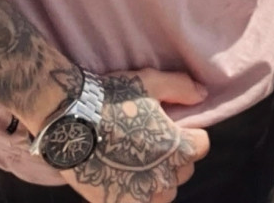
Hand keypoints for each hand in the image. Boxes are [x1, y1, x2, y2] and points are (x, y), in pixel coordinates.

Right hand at [61, 69, 209, 202]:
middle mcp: (165, 178)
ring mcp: (142, 196)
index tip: (170, 125)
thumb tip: (204, 95)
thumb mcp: (148, 82)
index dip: (188, 132)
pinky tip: (120, 173)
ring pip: (163, 191)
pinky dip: (135, 191)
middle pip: (183, 170)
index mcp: (177, 148)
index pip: (201, 145)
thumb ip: (181, 88)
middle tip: (149, 138)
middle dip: (173, 155)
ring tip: (135, 158)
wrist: (70, 120)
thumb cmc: (111, 97)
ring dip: (156, 177)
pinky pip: (138, 201)